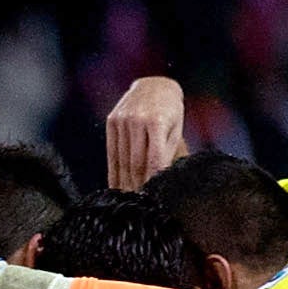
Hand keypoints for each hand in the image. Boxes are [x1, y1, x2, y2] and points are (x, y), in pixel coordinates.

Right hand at [105, 75, 187, 190]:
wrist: (154, 85)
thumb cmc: (170, 111)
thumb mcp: (175, 130)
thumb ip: (167, 154)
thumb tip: (159, 181)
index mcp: (157, 122)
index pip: (154, 160)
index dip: (152, 181)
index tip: (152, 197)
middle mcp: (137, 119)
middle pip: (136, 162)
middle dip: (138, 185)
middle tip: (139, 203)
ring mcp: (122, 119)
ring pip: (123, 159)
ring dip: (125, 181)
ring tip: (128, 198)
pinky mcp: (112, 121)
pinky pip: (112, 151)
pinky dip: (113, 170)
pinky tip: (115, 184)